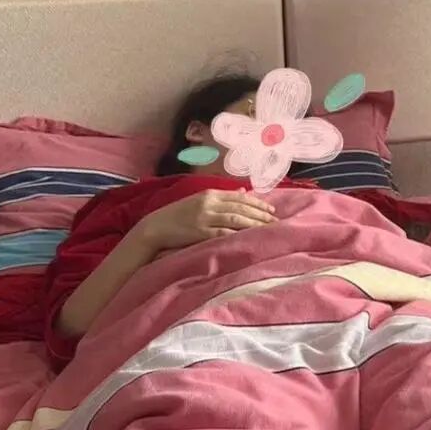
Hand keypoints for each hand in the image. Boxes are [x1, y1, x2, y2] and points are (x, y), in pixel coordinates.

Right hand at [134, 189, 276, 252]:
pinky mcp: (199, 232)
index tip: (271, 210)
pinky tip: (248, 237)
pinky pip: (222, 233)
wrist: (154, 227)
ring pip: (235, 219)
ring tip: (268, 229)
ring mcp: (204, 218)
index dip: (258, 203)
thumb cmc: (178, 215)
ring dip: (254, 224)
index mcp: (210, 194)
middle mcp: (209, 203)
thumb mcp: (200, 200)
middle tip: (276, 221)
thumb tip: (245, 191)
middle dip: (260, 214)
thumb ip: (222, 197)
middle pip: (241, 208)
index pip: (240, 197)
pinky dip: (237, 235)